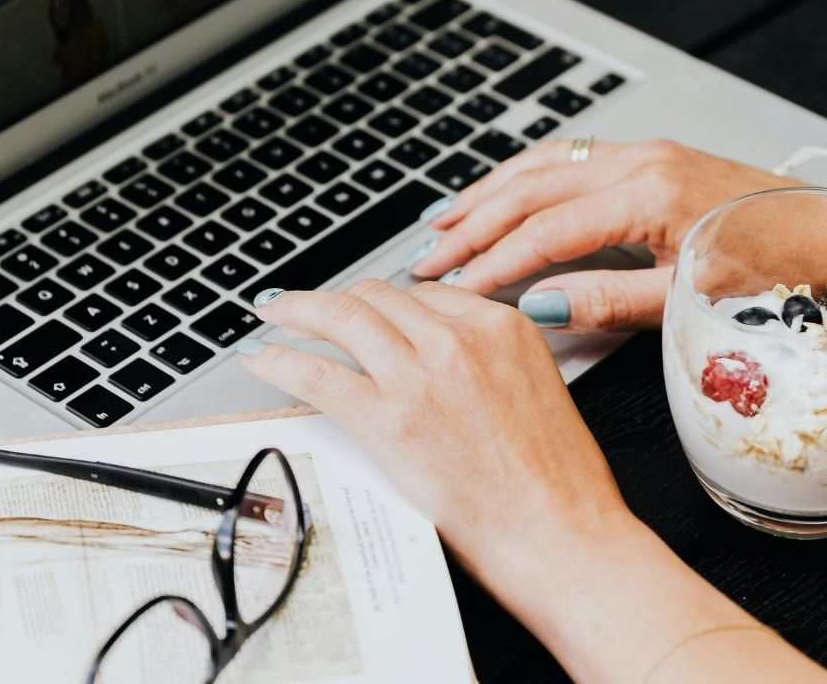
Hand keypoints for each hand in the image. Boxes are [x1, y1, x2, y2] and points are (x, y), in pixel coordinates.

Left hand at [238, 282, 826, 681]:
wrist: (563, 533)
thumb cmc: (559, 481)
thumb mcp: (537, 389)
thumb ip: (493, 361)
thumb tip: (450, 364)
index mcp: (502, 326)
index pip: (425, 294)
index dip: (385, 300)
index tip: (366, 307)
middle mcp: (460, 337)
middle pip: (378, 296)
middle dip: (338, 298)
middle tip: (310, 306)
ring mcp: (421, 374)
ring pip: (342, 318)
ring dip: (298, 311)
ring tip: (276, 314)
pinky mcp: (388, 418)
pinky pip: (317, 373)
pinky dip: (281, 360)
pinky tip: (263, 360)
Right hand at [410, 139, 793, 330]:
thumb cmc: (778, 262)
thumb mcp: (688, 295)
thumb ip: (608, 300)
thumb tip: (539, 307)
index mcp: (647, 195)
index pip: (545, 231)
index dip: (493, 263)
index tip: (454, 289)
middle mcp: (637, 161)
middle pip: (530, 189)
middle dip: (473, 225)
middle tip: (429, 259)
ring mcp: (642, 151)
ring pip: (541, 164)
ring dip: (487, 193)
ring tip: (444, 220)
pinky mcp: (648, 155)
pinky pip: (567, 157)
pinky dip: (522, 176)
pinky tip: (500, 192)